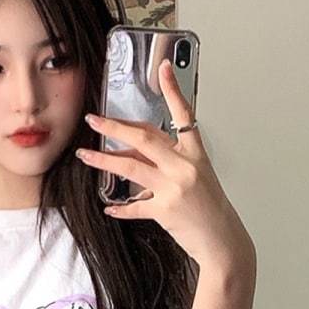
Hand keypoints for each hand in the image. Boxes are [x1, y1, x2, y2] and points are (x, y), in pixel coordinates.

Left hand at [75, 59, 254, 270]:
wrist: (222, 241)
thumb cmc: (210, 209)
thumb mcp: (197, 178)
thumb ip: (168, 162)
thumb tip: (135, 153)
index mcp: (196, 155)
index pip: (184, 115)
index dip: (173, 90)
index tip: (163, 68)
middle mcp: (184, 167)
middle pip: (144, 138)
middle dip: (115, 127)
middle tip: (94, 120)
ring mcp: (174, 188)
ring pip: (130, 166)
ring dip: (104, 160)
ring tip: (86, 156)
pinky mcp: (164, 211)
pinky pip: (134, 205)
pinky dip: (120, 207)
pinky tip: (109, 206)